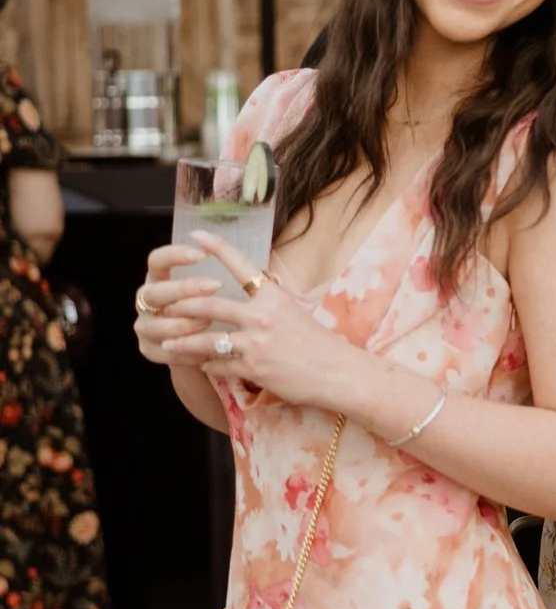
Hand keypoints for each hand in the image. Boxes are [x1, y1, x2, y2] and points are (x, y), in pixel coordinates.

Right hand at [134, 242, 223, 366]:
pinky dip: (187, 350)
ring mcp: (144, 325)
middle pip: (155, 292)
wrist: (204, 347)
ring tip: (209, 322)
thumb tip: (251, 264)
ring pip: (157, 324)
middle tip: (216, 285)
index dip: (174, 255)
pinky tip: (206, 349)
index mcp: (159, 278)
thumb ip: (220, 276)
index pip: (157, 260)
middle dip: (185, 289)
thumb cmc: (214, 310)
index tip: (202, 254)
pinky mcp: (148, 349)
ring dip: (184, 323)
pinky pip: (166, 350)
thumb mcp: (215, 289)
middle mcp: (147, 300)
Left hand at [157, 230, 367, 408]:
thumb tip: (258, 286)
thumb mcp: (298, 312)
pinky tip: (204, 366)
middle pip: (209, 305)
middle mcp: (263, 316)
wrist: (338, 373)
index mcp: (274, 297)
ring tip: (168, 343)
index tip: (195, 235)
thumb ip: (271, 301)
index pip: (240, 265)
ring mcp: (256, 343)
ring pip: (206, 339)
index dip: (216, 247)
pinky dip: (209, 366)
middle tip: (165, 305)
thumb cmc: (321, 342)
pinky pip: (219, 365)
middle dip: (182, 306)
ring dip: (183, 342)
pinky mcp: (253, 368)